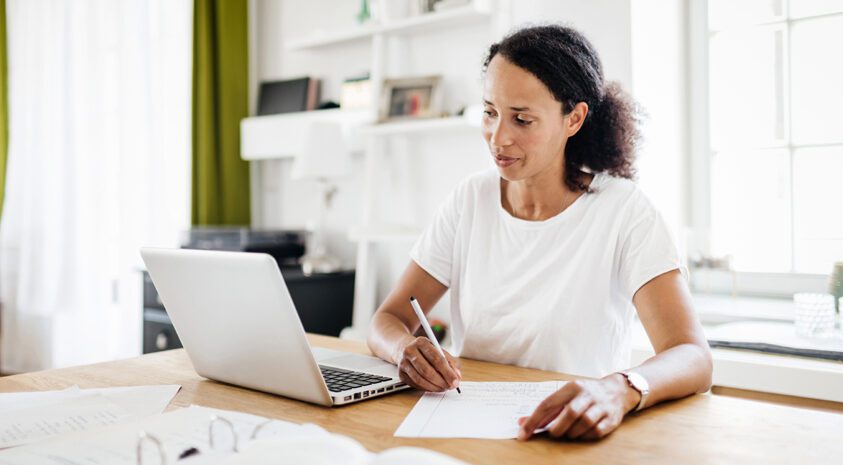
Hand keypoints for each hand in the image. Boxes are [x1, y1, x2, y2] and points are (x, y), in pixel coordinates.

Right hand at [395, 336, 461, 391]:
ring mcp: (403, 363)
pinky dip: (427, 388)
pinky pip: (415, 384)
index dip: (447, 372)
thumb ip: (449, 361)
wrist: (403, 347)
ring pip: (420, 379)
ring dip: (434, 387)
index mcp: (421, 342)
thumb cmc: (424, 349)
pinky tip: (434, 387)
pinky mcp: (401, 374)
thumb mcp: (437, 349)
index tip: (456, 381)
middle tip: (450, 387)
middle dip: (441, 381)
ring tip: (443, 388)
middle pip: (427, 370)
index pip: (436, 358)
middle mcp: (410, 351)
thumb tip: (457, 376)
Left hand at [517, 375, 639, 440]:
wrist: (617, 390)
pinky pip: (596, 431)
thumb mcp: (566, 396)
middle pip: (569, 413)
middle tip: (553, 434)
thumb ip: (546, 410)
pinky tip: (581, 434)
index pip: (548, 404)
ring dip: (572, 433)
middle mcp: (587, 394)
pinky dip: (585, 436)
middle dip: (557, 428)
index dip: (534, 420)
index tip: (523, 433)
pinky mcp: (611, 418)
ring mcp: (601, 406)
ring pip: (584, 423)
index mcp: (571, 387)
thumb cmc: (584, 395)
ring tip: (568, 434)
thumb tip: (522, 423)